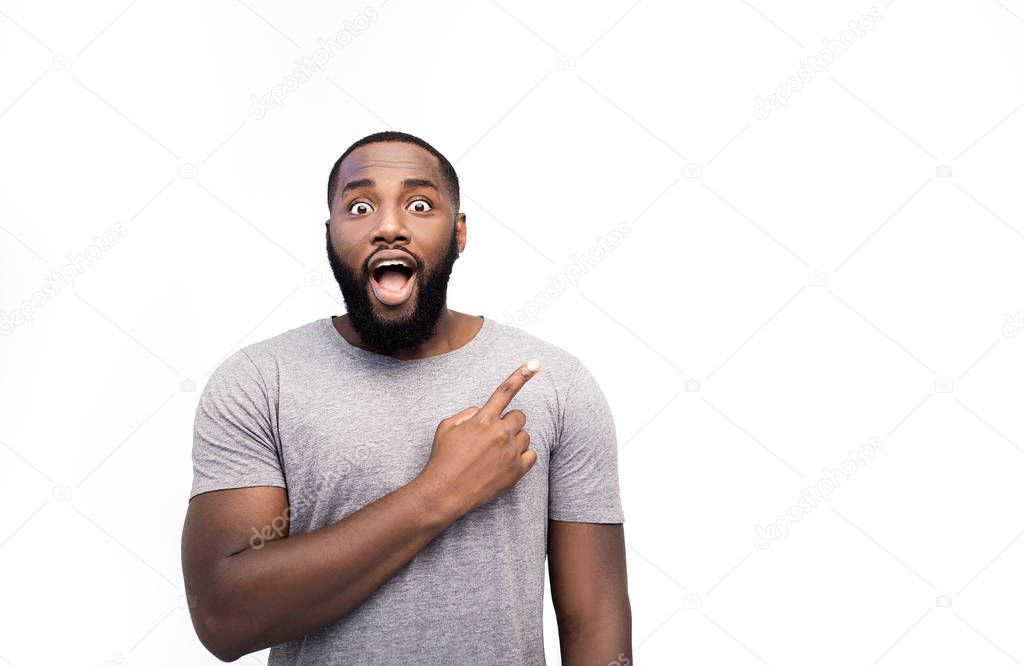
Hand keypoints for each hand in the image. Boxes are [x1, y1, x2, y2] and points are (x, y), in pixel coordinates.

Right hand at [419, 359, 541, 514]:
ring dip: (514, 440)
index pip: (505, 391)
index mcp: (483, 420)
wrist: (445, 492)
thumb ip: (466, 414)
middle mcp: (500, 433)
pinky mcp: (517, 471)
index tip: (534, 363)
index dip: (520, 375)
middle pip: (520, 416)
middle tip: (495, 434)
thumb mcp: (446, 428)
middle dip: (509, 422)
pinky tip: (506, 462)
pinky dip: (522, 456)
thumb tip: (481, 412)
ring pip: (525, 436)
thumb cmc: (443, 459)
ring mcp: (510, 453)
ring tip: (496, 453)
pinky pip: (532, 455)